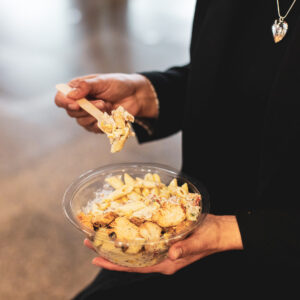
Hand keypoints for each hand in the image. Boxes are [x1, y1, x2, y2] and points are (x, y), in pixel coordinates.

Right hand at [55, 73, 157, 132]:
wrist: (135, 96)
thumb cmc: (118, 85)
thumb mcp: (102, 81)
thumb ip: (86, 86)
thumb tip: (70, 94)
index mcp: (77, 89)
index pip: (61, 98)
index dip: (65, 103)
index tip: (76, 105)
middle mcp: (80, 103)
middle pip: (71, 113)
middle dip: (86, 109)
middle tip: (102, 103)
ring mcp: (88, 115)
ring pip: (81, 122)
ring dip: (95, 116)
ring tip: (108, 106)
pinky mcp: (97, 124)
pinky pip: (93, 129)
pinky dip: (102, 124)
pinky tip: (110, 115)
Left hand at [86, 214, 242, 274]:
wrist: (220, 230)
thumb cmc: (211, 236)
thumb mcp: (199, 242)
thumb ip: (185, 249)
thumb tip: (170, 255)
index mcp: (167, 264)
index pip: (136, 267)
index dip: (116, 265)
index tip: (96, 260)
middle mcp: (162, 258)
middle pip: (132, 258)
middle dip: (110, 252)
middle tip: (90, 242)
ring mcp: (163, 248)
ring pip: (137, 248)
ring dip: (120, 242)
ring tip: (102, 234)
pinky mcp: (166, 238)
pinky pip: (146, 239)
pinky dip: (134, 234)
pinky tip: (126, 227)